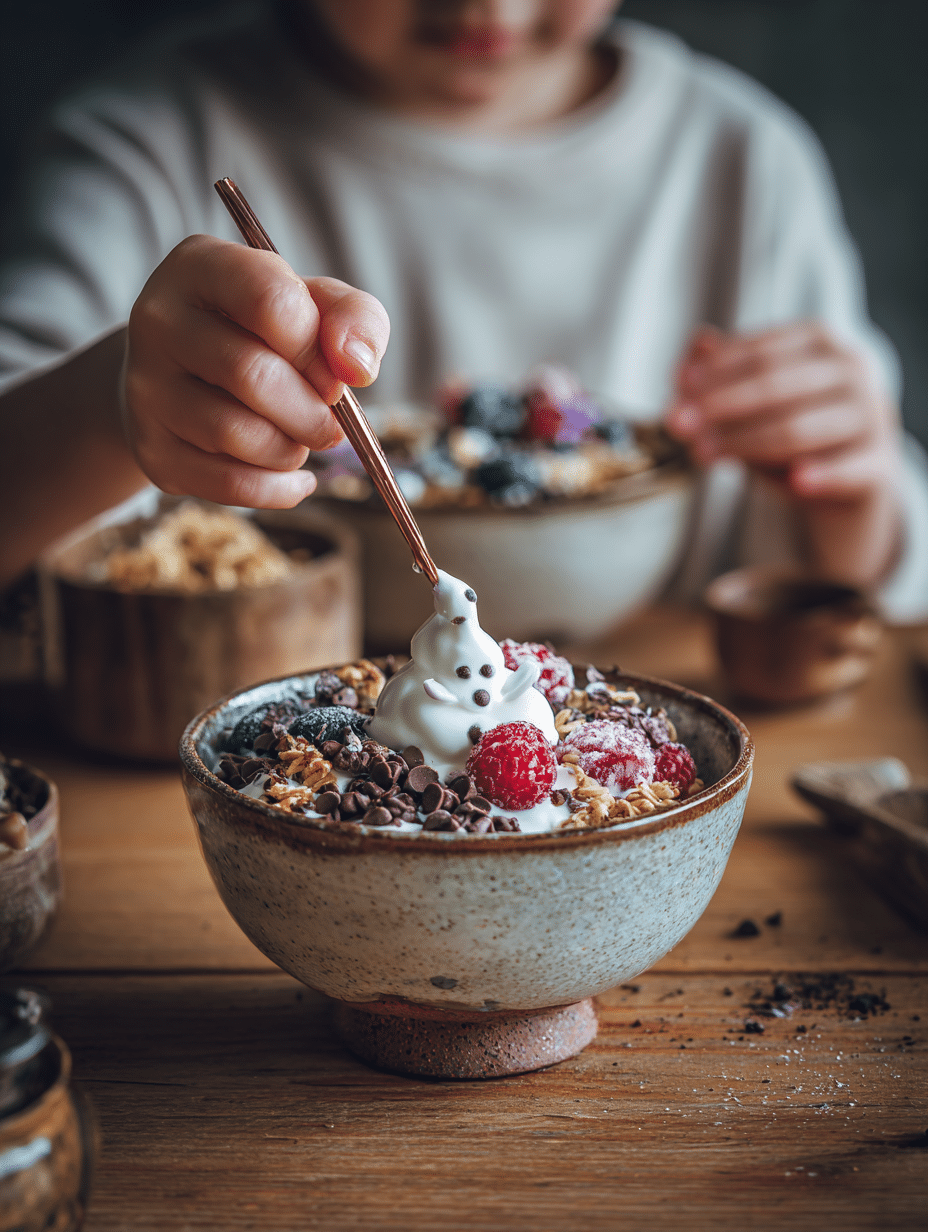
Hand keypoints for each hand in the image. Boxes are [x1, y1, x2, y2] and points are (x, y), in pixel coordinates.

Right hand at [123, 234, 389, 506]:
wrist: (188, 377)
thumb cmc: (266, 333)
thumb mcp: (317, 305)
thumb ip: (355, 319)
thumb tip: (357, 368)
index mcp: (199, 266)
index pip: (271, 301)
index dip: (318, 348)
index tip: (334, 375)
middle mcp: (158, 320)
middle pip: (252, 375)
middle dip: (312, 412)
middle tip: (331, 424)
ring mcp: (145, 388)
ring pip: (238, 435)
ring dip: (292, 450)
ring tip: (300, 440)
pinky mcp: (151, 450)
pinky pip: (228, 484)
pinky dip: (279, 489)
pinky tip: (296, 479)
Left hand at [665, 322, 903, 585]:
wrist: (851, 472)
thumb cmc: (793, 425)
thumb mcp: (755, 397)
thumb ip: (724, 372)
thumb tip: (696, 343)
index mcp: (819, 341)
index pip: (760, 353)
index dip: (715, 371)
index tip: (677, 388)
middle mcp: (851, 369)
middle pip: (774, 385)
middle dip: (720, 405)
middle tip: (677, 424)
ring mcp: (870, 415)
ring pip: (800, 428)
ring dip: (744, 442)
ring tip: (701, 454)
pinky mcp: (879, 463)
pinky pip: (849, 469)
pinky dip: (825, 474)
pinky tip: (799, 480)